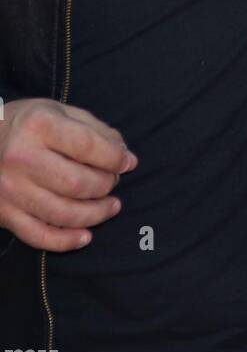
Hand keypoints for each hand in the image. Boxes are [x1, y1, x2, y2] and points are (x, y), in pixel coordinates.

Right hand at [0, 99, 136, 250]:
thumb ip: (92, 128)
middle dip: (106, 185)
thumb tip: (123, 153)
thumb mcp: (57, 110)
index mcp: (39, 125)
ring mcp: (10, 189)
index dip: (115, 158)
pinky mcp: (3, 213)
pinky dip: (66, 241)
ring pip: (63, 213)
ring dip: (95, 214)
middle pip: (78, 183)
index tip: (129, 162)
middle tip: (114, 181)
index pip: (88, 146)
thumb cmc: (24, 123)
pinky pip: (39, 236)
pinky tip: (86, 236)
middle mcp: (22, 158)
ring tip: (111, 206)